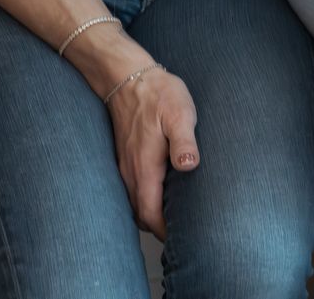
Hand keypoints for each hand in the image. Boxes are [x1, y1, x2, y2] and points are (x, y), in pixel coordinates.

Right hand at [104, 64, 197, 238]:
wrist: (128, 77)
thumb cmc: (158, 95)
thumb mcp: (180, 114)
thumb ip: (184, 142)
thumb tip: (189, 166)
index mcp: (145, 167)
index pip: (149, 214)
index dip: (165, 230)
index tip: (183, 236)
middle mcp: (130, 172)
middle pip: (140, 214)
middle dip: (159, 226)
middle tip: (184, 229)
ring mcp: (125, 165)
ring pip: (134, 202)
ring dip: (151, 213)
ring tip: (176, 214)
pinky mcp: (125, 157)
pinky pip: (132, 189)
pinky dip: (145, 198)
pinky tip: (163, 191)